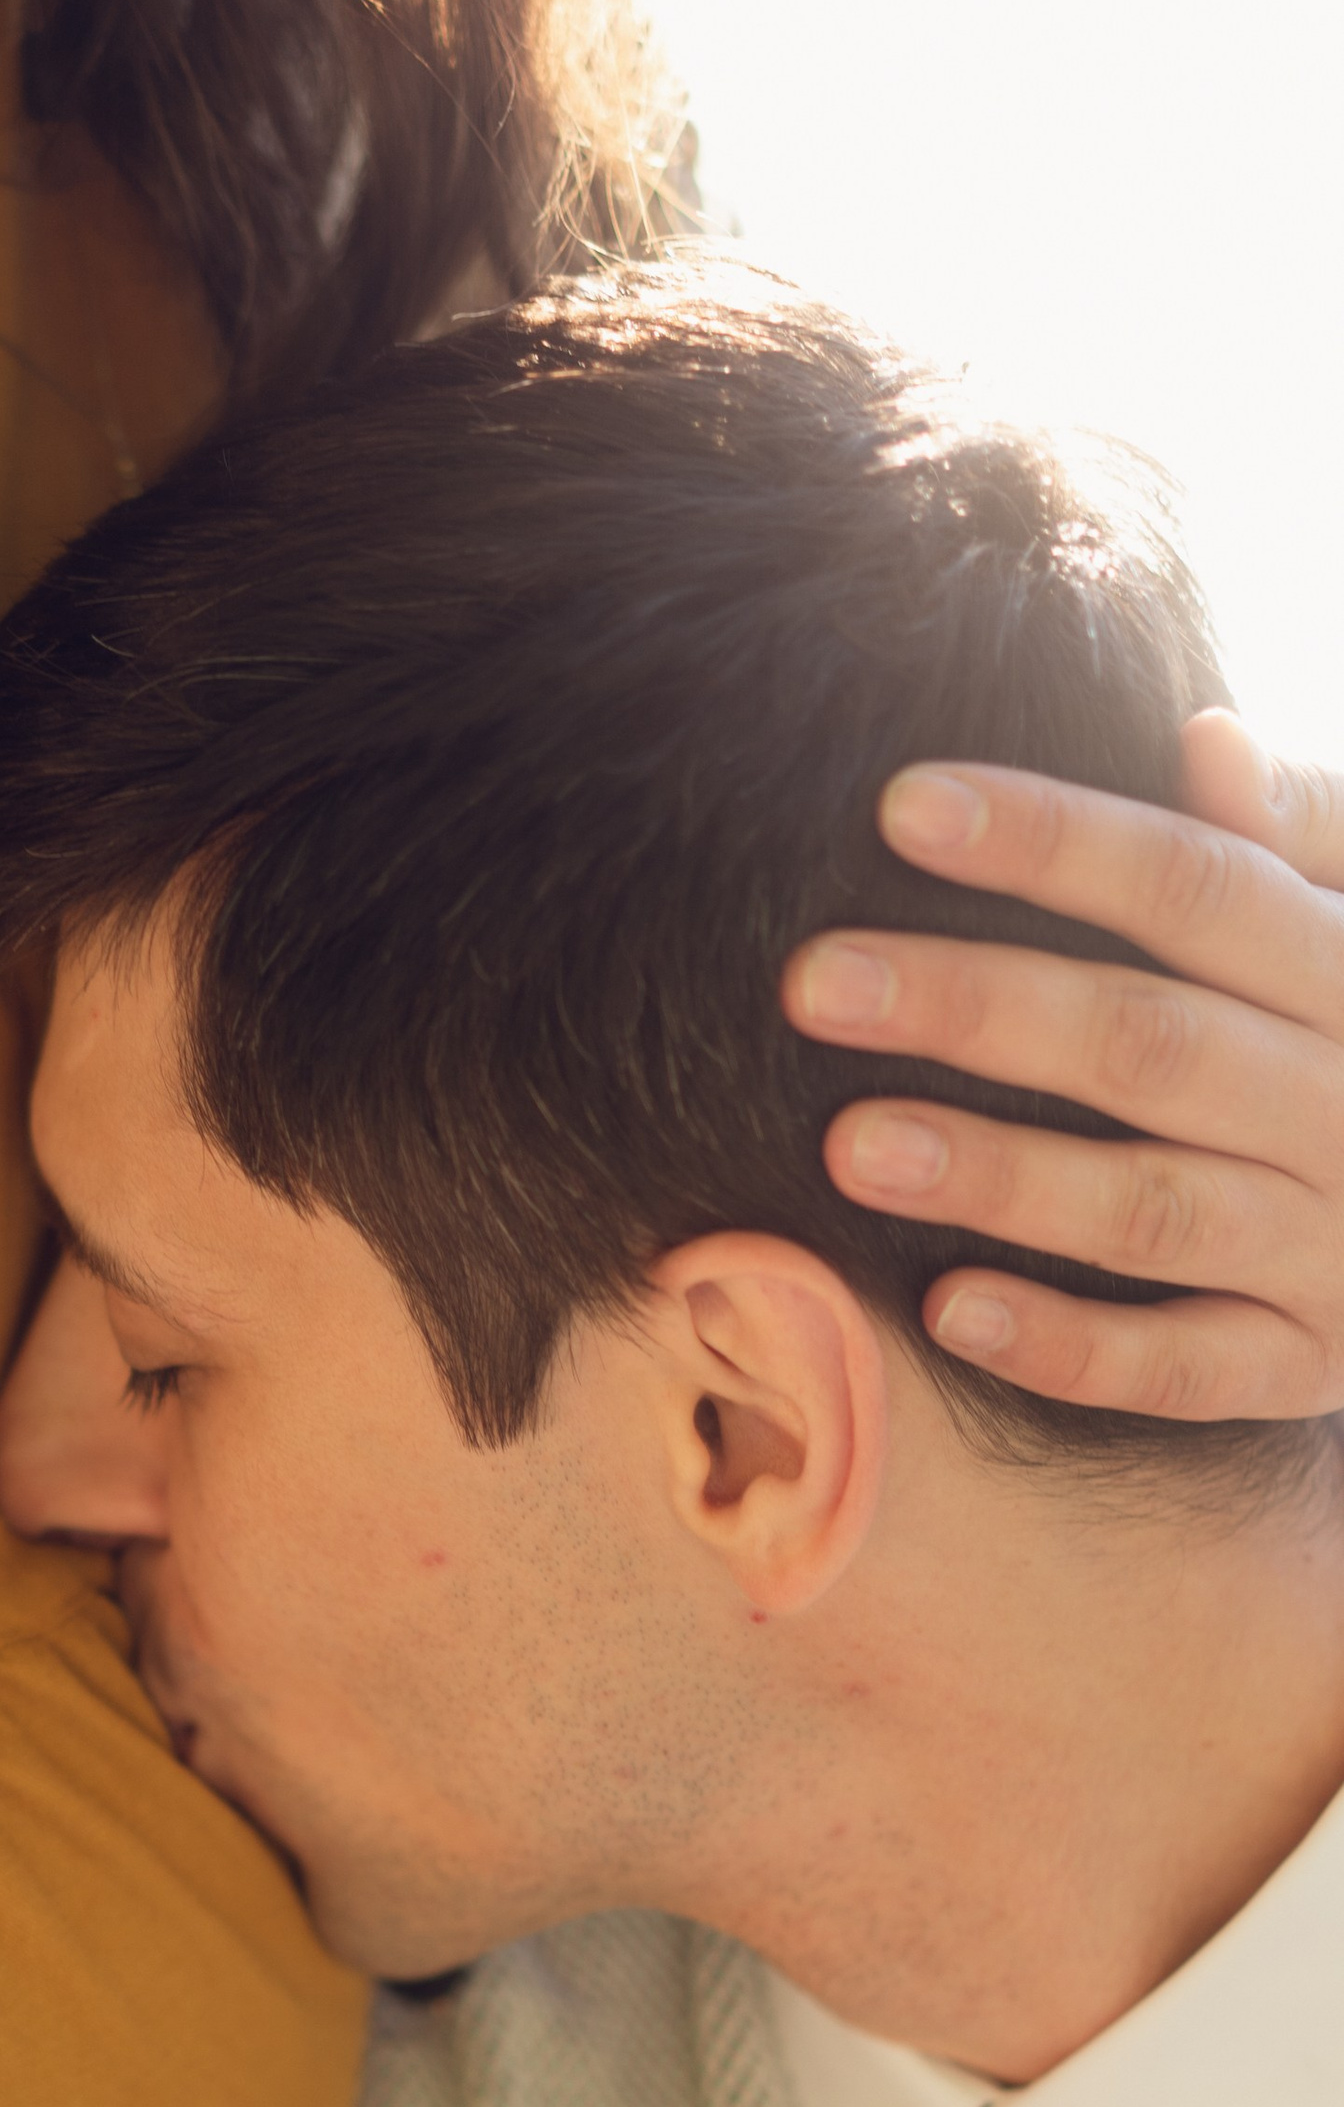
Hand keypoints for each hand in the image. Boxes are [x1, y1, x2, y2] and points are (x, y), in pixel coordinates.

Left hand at [786, 711, 1343, 1415]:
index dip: (1057, 842)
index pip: (1202, 887)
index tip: (904, 807)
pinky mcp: (1306, 1366)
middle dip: (978, 1008)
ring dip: (1001, 1178)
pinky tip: (947, 1307)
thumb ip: (1299, 835)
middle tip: (815, 982)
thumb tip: (1203, 739)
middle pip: (1151, 1045)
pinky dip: (1070, 1345)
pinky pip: (1183, 1367)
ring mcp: (1334, 1247)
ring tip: (850, 1146)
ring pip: (1153, 1208)